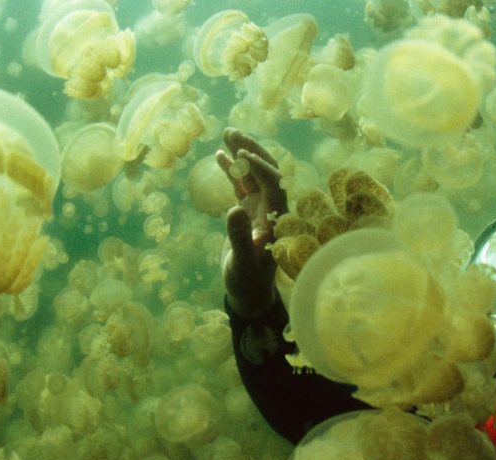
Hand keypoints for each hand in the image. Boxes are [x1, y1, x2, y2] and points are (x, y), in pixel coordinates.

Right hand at [217, 128, 287, 318]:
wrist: (249, 292)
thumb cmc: (247, 281)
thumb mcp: (241, 264)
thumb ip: (239, 238)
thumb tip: (233, 210)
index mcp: (276, 220)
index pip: (274, 185)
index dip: (260, 168)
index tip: (241, 152)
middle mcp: (271, 210)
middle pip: (267, 173)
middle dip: (252, 151)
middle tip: (233, 132)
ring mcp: (260, 209)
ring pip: (254, 175)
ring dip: (243, 154)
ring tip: (227, 133)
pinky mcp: (248, 212)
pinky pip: (242, 185)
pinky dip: (233, 169)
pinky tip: (220, 154)